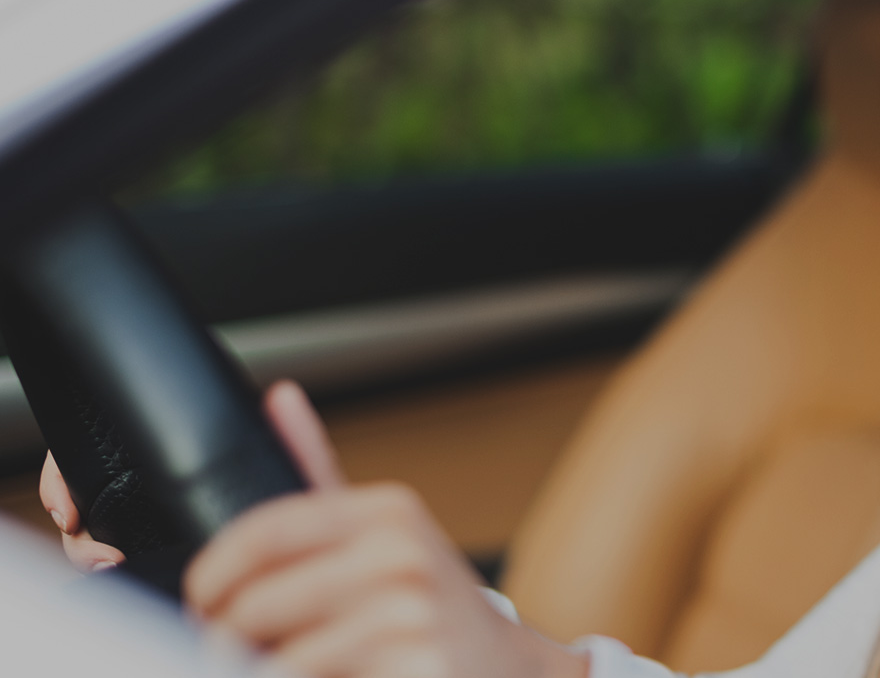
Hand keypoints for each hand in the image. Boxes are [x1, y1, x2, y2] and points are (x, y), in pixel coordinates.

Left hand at [43, 381, 586, 677]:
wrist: (508, 665)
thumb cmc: (430, 603)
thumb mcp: (382, 531)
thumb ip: (319, 467)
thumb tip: (280, 397)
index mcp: (386, 513)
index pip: (261, 532)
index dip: (211, 576)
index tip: (203, 602)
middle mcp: (400, 557)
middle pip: (253, 605)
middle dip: (227, 638)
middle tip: (238, 649)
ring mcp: (409, 618)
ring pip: (275, 660)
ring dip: (262, 670)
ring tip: (295, 662)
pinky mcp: (416, 670)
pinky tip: (336, 675)